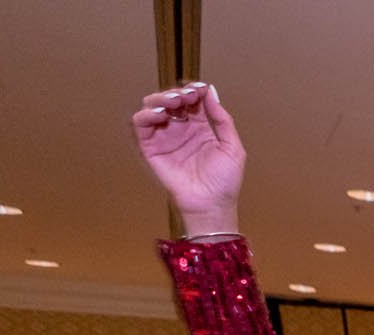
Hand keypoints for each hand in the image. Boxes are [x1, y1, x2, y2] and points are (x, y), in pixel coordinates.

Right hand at [130, 85, 244, 235]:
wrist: (211, 205)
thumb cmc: (225, 181)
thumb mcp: (232, 147)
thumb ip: (223, 119)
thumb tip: (210, 91)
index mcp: (200, 127)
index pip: (192, 101)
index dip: (193, 91)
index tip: (199, 89)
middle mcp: (181, 129)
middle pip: (171, 100)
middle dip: (177, 93)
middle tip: (185, 96)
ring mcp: (165, 137)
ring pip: (153, 108)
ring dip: (160, 100)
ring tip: (173, 103)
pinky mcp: (151, 148)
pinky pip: (141, 126)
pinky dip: (146, 115)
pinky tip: (160, 115)